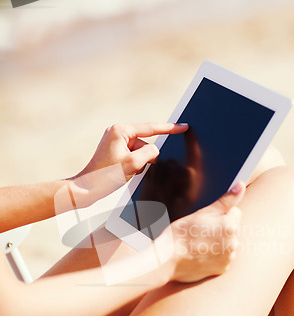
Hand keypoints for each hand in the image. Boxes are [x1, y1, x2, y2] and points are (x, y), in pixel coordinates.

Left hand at [69, 122, 188, 207]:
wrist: (87, 188)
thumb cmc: (106, 176)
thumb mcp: (134, 164)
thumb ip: (150, 153)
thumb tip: (155, 151)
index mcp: (121, 131)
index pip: (151, 128)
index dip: (170, 128)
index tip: (184, 126)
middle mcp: (117, 132)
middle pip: (145, 142)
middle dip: (146, 156)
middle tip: (133, 168)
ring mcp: (115, 141)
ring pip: (140, 150)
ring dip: (139, 163)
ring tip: (126, 172)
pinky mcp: (114, 150)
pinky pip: (133, 155)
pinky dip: (134, 164)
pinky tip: (125, 173)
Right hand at [168, 182, 244, 282]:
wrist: (167, 259)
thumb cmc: (181, 233)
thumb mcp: (203, 212)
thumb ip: (226, 200)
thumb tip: (241, 185)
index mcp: (230, 225)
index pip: (235, 212)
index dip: (219, 214)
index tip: (205, 220)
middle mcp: (234, 243)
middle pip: (232, 229)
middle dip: (221, 228)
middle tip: (200, 232)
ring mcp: (229, 258)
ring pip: (228, 244)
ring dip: (219, 243)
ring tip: (199, 244)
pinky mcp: (222, 270)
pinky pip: (223, 258)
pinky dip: (215, 256)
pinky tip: (201, 255)